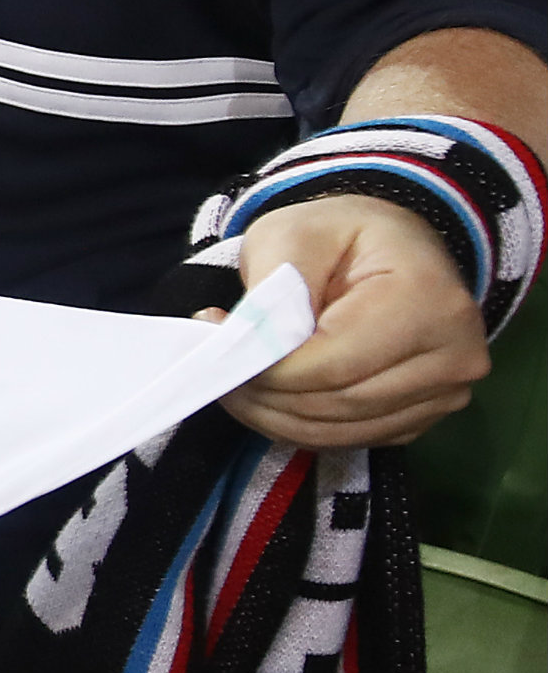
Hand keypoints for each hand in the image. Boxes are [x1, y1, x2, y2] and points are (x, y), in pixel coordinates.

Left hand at [215, 195, 490, 446]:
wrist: (392, 248)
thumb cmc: (341, 234)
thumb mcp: (294, 234)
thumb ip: (273, 289)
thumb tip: (246, 346)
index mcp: (428, 300)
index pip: (335, 363)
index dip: (269, 370)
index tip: (218, 354)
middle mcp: (455, 354)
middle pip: (338, 403)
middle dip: (265, 396)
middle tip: (218, 373)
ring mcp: (447, 392)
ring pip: (341, 430)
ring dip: (276, 417)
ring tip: (237, 383)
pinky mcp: (426, 416)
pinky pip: (352, 438)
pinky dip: (301, 427)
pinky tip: (272, 398)